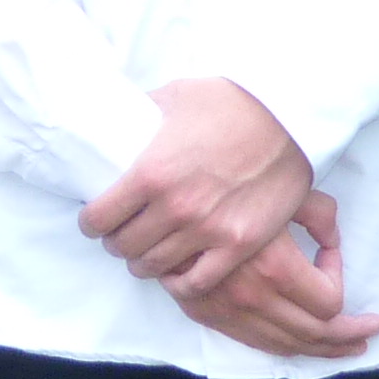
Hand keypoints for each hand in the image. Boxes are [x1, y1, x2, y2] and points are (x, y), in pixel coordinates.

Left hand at [80, 79, 314, 297]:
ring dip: (144, 262)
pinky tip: (176, 272)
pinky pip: (196, 282)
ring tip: (146, 253)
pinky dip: (180, 282)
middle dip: (116, 242)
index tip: (94, 220)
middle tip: (121, 235)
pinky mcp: (238, 244)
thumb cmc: (230, 101)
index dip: (90, 223)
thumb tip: (116, 114)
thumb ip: (140, 114)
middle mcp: (174, 207)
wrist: (288, 116)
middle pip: (123, 246)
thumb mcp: (173, 97)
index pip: (98, 218)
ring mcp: (208, 230)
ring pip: (154, 267)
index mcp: (150, 173)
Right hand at [168, 191, 378, 359]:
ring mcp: (224, 309)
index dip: (338, 277)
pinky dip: (282, 344)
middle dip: (348, 333)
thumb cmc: (229, 182)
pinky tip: (299, 339)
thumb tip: (331, 241)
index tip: (329, 252)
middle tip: (371, 328)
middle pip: (314, 334)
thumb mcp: (284, 188)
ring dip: (321, 348)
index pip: (329, 302)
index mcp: (275, 267)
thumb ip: (319, 215)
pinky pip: (253, 341)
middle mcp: (250, 297)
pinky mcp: (203, 312)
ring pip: (284, 345)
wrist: (162, 189)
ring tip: (348, 345)